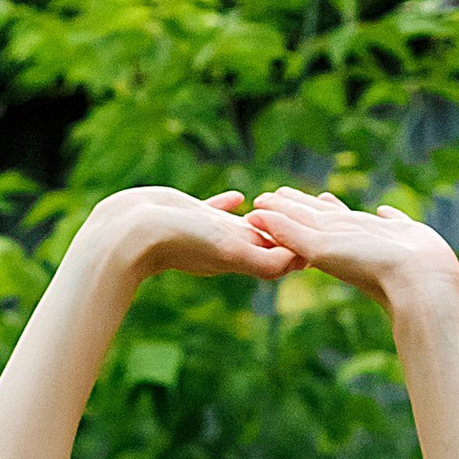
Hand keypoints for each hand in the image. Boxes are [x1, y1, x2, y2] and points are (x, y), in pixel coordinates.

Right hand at [94, 186, 299, 283]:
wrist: (128, 234)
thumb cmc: (178, 241)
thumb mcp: (228, 249)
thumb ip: (263, 259)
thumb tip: (299, 262)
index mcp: (241, 258)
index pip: (284, 256)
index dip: (307, 246)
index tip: (330, 231)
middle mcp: (227, 248)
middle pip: (269, 242)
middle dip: (292, 232)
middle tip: (315, 216)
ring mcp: (208, 233)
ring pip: (244, 227)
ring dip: (263, 218)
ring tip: (279, 206)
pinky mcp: (188, 217)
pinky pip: (215, 212)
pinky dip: (228, 205)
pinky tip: (238, 195)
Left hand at [245, 187, 458, 311]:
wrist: (419, 283)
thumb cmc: (370, 267)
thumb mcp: (322, 248)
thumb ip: (291, 232)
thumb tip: (254, 216)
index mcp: (330, 241)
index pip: (298, 220)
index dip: (280, 209)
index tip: (262, 201)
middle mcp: (352, 238)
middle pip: (320, 216)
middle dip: (301, 205)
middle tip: (281, 192)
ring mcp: (380, 238)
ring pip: (354, 219)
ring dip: (338, 209)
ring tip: (326, 198)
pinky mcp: (408, 236)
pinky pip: (393, 222)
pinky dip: (388, 215)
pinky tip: (385, 212)